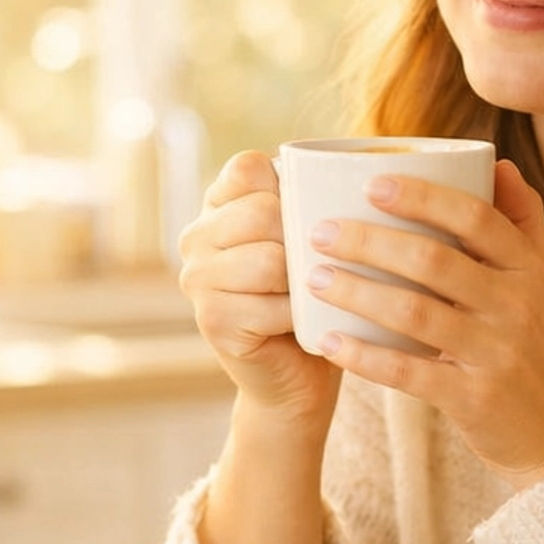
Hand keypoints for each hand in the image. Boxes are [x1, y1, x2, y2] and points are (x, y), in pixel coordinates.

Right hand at [178, 152, 341, 429]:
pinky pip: (272, 306)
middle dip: (304, 238)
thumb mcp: (312, 236)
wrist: (300, 375)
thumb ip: (311, 197)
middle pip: (261, 211)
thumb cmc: (316, 296)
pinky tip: (306, 324)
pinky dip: (302, 316)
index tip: (309, 219)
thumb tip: (346, 170)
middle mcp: (196, 237)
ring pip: (268, 259)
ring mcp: (197, 280)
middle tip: (318, 266)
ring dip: (306, 279)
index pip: (248, 167)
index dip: (290, 189)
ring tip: (313, 294)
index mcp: (217, 205)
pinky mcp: (212, 321)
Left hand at [302, 160, 543, 488]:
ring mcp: (496, 353)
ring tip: (315, 279)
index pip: (475, 217)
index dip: (422, 196)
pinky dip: (365, 356)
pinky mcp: (474, 399)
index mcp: (529, 269)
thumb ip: (523, 223)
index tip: (371, 183)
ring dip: (358, 292)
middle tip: (320, 232)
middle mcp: (515, 306)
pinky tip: (329, 341)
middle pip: (433, 261)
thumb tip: (497, 164)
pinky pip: (409, 373)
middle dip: (369, 241)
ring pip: (414, 313)